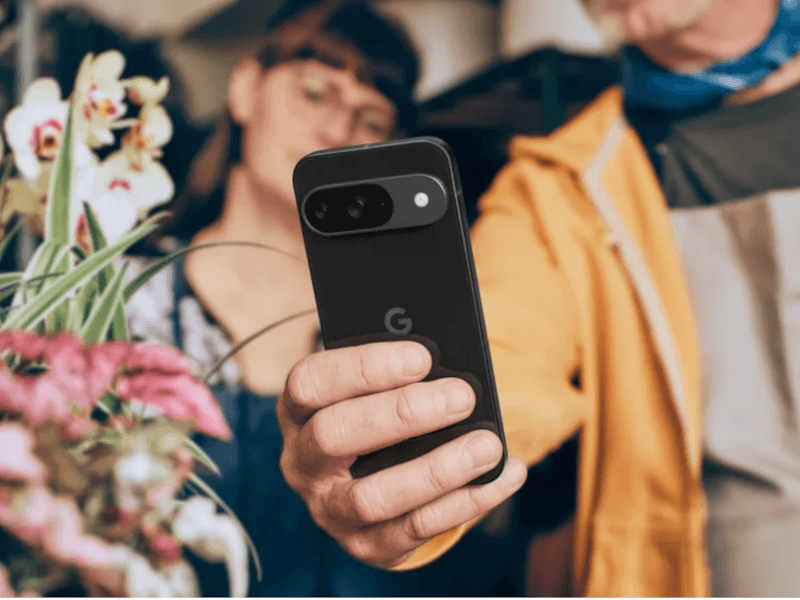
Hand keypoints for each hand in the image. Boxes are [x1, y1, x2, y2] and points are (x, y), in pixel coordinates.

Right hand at [277, 341, 527, 568]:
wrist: (373, 475)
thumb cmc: (380, 411)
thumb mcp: (376, 387)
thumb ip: (399, 373)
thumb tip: (448, 363)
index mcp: (299, 411)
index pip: (310, 383)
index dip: (363, 368)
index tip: (422, 358)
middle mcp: (302, 462)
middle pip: (334, 435)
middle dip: (402, 414)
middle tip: (462, 397)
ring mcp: (330, 509)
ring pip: (372, 497)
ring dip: (436, 470)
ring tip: (488, 445)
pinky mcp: (367, 544)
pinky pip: (415, 529)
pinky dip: (466, 502)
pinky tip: (503, 475)